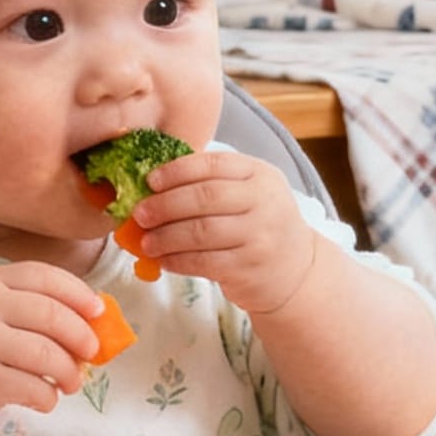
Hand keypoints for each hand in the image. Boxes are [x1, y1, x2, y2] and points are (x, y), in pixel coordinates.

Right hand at [0, 259, 102, 421]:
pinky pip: (34, 387)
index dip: (79, 294)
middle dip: (82, 336)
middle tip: (91, 353)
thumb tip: (93, 319)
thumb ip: (30, 302)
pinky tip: (46, 397)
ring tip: (71, 382)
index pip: (46, 277)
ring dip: (70, 372)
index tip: (98, 312)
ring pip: (48, 354)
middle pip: (53, 315)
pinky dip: (49, 396)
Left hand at [131, 151, 318, 315]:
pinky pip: (203, 262)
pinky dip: (177, 261)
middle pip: (204, 198)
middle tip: (140, 214)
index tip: (151, 181)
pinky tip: (163, 260)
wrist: (295, 270)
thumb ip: (212, 183)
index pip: (213, 165)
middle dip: (165, 205)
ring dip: (166, 237)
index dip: (177, 171)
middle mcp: (264, 202)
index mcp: (260, 174)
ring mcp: (259, 236)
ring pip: (200, 232)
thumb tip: (153, 185)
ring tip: (146, 242)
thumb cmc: (260, 225)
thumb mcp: (250, 193)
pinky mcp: (249, 268)